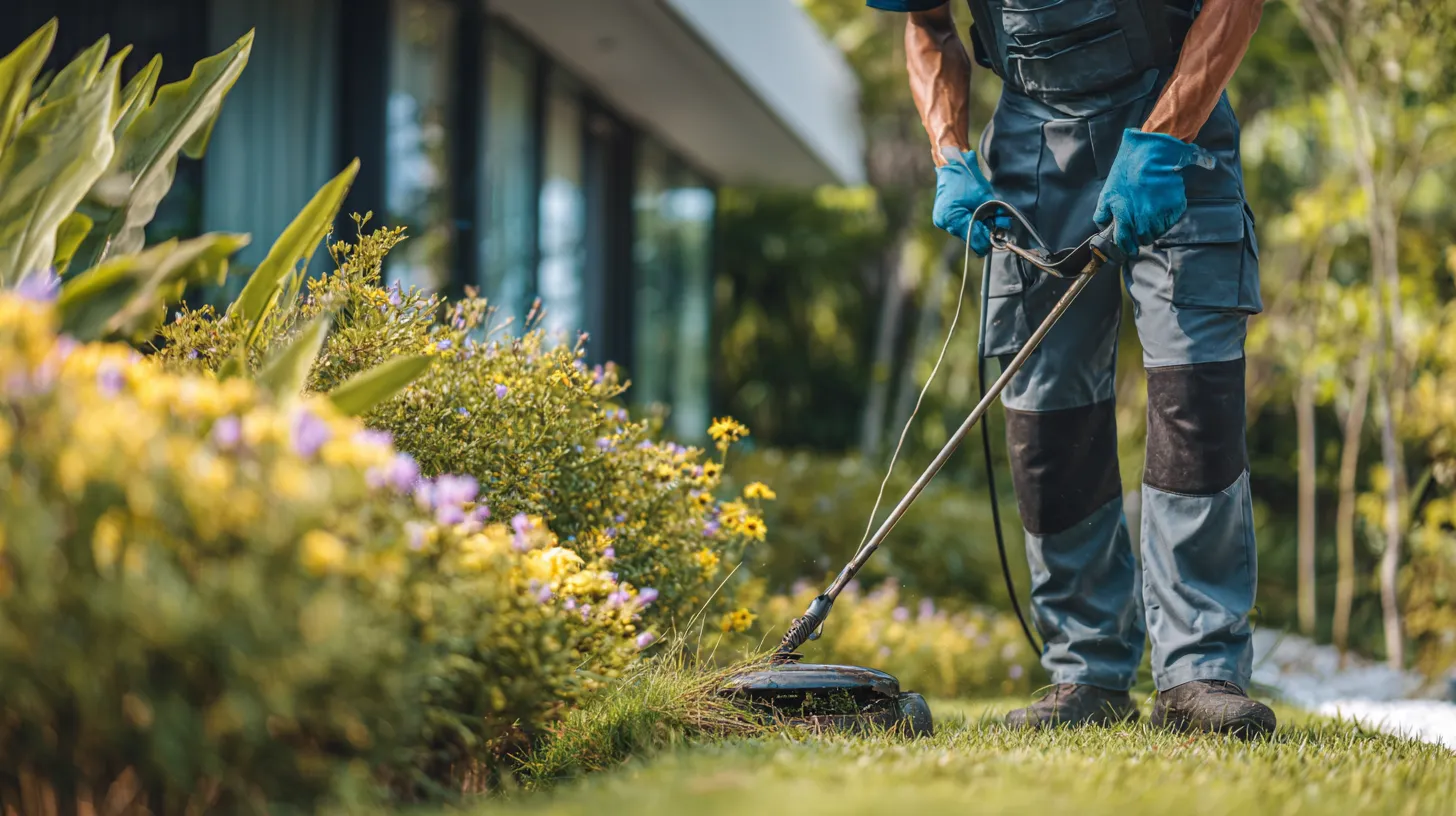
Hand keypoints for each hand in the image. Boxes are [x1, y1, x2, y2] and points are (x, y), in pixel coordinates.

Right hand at [933, 150, 999, 255]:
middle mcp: (944, 223)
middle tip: (996, 223)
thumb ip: (994, 214)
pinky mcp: (943, 218)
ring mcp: (942, 221)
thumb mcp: (985, 195)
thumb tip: (1004, 227)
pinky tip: (977, 213)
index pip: (974, 239)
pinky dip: (970, 221)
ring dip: (978, 226)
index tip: (1000, 235)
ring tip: (987, 215)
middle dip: (984, 231)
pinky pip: (960, 226)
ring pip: (965, 233)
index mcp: (952, 218)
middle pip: (970, 238)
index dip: (989, 238)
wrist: (951, 165)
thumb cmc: (967, 177)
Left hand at [1094, 129, 1215, 255]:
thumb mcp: (1107, 192)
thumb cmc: (1126, 171)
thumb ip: (1103, 214)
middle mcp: (1142, 220)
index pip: (1124, 242)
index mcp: (1123, 217)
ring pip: (1158, 232)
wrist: (1152, 154)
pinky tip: (1162, 207)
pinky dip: (1168, 218)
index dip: (1127, 247)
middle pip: (1143, 239)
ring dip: (1155, 229)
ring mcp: (1160, 215)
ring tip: (1152, 217)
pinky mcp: (1175, 207)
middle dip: (1142, 237)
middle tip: (1142, 229)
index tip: (1129, 249)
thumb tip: (1104, 227)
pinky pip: (1172, 221)